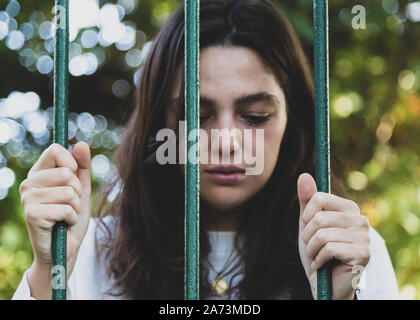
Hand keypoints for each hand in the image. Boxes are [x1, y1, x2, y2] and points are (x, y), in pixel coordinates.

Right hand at [19, 142, 90, 278]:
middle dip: (76, 191)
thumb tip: (81, 143)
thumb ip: (82, 166)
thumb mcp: (81, 188)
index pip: (55, 150)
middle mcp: (29, 183)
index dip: (71, 163)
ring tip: (67, 215)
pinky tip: (64, 224)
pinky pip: (66, 208)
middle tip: (70, 204)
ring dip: (75, 206)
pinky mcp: (31, 215)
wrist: (65, 249)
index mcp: (39, 173)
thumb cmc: (72, 217)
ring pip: (67, 191)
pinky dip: (72, 218)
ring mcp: (27, 199)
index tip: (73, 179)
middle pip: (66, 172)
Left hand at [297, 173, 369, 299]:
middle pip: (319, 217)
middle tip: (313, 246)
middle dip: (308, 235)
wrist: (325, 283)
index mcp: (349, 208)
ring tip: (317, 256)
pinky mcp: (363, 253)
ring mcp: (364, 237)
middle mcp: (360, 219)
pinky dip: (318, 259)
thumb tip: (304, 175)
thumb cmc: (317, 251)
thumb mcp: (307, 223)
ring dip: (312, 249)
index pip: (318, 198)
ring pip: (322, 234)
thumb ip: (307, 200)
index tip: (310, 227)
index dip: (306, 216)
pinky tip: (322, 265)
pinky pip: (328, 248)